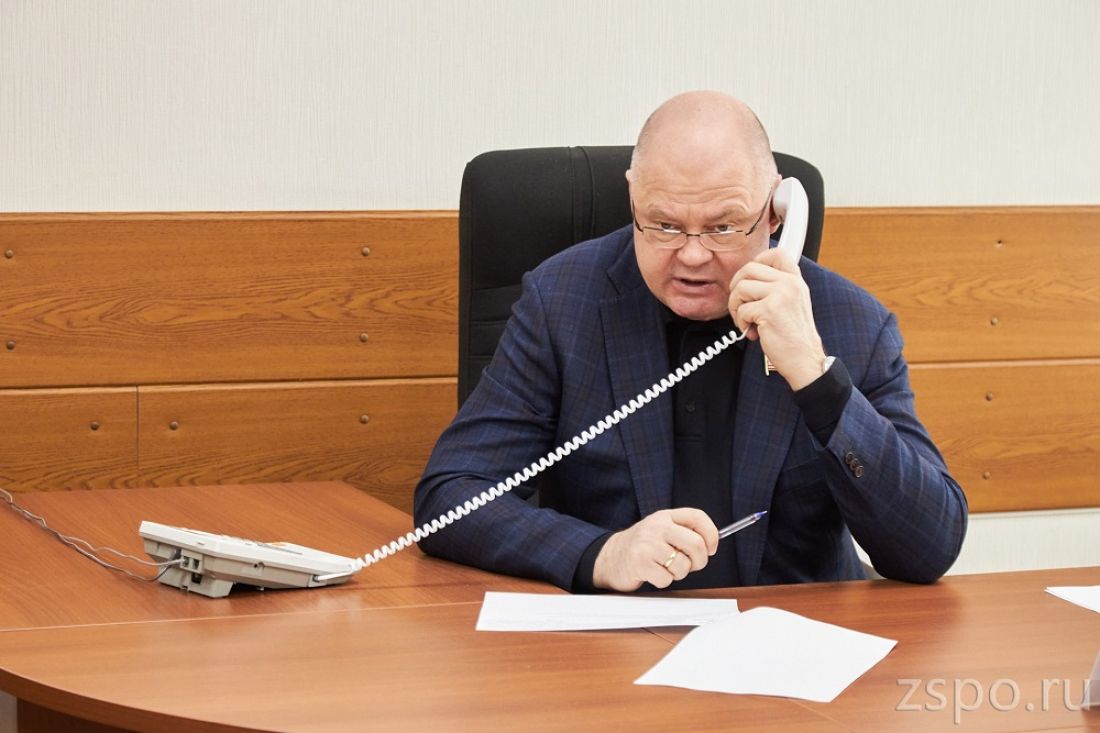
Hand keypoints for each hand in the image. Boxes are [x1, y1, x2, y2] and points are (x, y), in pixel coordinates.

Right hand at [592, 508, 718, 591]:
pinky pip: (667, 579)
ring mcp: (647, 544)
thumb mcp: (661, 531)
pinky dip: (663, 581)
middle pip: (696, 544)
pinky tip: (653, 574)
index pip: (697, 517)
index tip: (711, 548)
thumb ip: (683, 533)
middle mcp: (656, 526)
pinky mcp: (640, 562)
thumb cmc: (642, 547)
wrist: (610, 557)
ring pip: (683, 565)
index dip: (711, 534)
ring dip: (679, 574)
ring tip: (666, 568)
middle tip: (691, 565)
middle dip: (699, 561)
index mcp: (665, 516)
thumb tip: (711, 545)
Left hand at [727, 247, 825, 390]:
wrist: (804, 360)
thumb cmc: (793, 336)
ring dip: (736, 307)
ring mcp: (780, 294)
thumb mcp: (791, 303)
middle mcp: (790, 283)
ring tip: (746, 321)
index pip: (775, 253)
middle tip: (740, 305)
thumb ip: (775, 288)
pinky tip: (753, 332)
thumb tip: (745, 280)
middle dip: (736, 288)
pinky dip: (741, 322)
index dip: (756, 262)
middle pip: (749, 268)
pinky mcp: (769, 310)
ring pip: (741, 287)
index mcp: (795, 280)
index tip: (750, 279)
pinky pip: (742, 309)